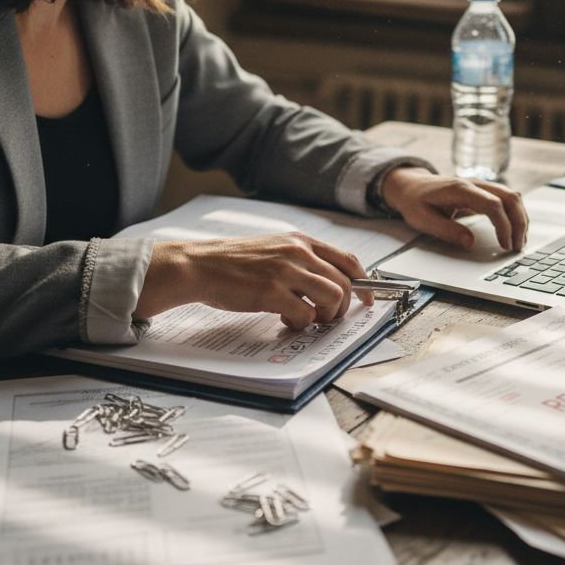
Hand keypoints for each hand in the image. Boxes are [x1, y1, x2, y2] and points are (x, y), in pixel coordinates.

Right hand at [133, 233, 373, 328]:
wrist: (199, 265)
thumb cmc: (233, 263)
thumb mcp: (273, 250)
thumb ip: (300, 261)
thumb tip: (327, 284)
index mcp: (301, 241)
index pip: (348, 260)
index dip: (364, 282)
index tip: (366, 299)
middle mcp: (298, 252)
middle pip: (345, 282)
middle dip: (342, 307)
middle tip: (326, 318)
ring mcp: (286, 271)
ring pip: (332, 298)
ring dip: (324, 316)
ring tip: (305, 320)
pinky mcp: (272, 291)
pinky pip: (305, 314)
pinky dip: (300, 324)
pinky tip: (284, 321)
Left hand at [380, 167, 528, 251]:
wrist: (411, 186)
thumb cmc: (415, 202)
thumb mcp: (423, 220)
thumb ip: (446, 231)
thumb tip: (470, 242)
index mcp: (460, 189)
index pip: (493, 204)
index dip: (503, 226)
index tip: (504, 245)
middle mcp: (474, 183)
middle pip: (510, 197)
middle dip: (518, 223)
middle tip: (517, 247)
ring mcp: (481, 185)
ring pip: (512, 196)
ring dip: (520, 218)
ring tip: (518, 242)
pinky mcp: (483, 190)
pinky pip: (507, 198)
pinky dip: (515, 214)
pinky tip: (514, 230)